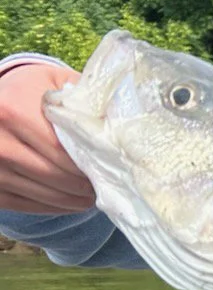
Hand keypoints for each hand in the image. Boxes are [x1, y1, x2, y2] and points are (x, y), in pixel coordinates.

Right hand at [0, 61, 96, 213]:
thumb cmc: (28, 90)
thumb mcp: (54, 82)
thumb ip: (85, 97)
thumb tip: (122, 119)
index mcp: (13, 112)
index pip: (64, 150)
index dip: (91, 162)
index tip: (111, 166)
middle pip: (56, 175)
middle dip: (85, 184)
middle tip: (107, 185)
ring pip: (44, 194)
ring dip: (74, 199)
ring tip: (94, 194)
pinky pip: (27, 205)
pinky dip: (54, 206)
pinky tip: (71, 201)